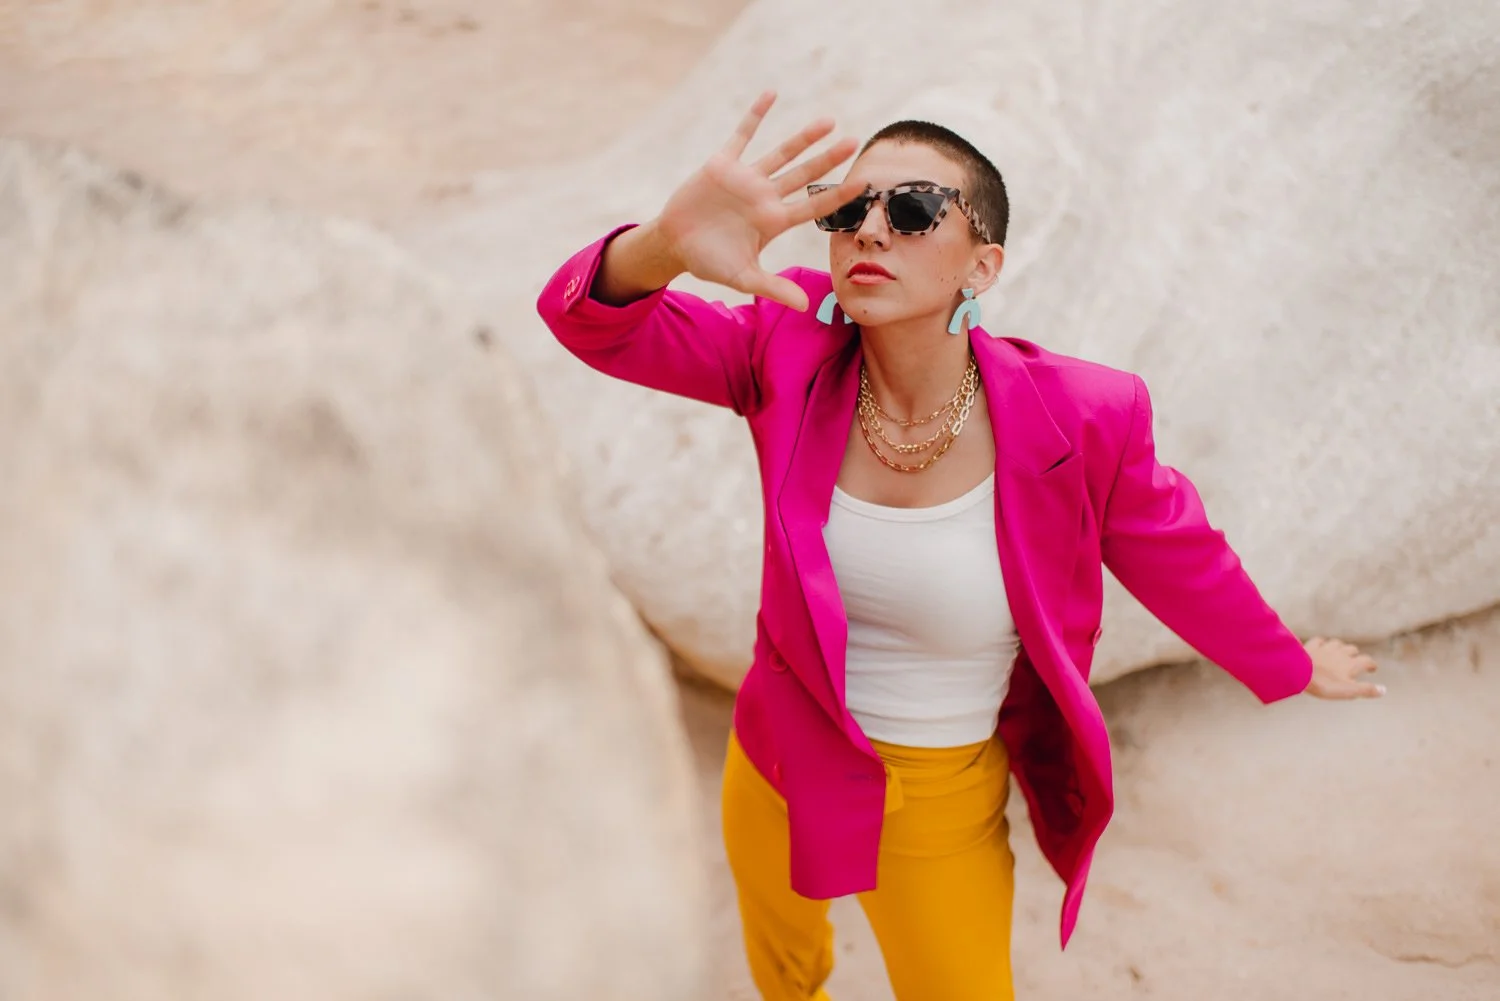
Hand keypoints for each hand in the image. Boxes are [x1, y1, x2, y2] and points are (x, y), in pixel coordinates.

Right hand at [650, 90, 865, 310]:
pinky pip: (742, 135)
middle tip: (854, 142)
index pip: (813, 207)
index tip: (864, 184)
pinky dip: (756, 116)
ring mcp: (746, 179)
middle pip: (804, 175)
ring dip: (803, 138)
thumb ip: (772, 288)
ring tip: (828, 121)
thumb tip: (804, 307)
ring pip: (781, 153)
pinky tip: (772, 94)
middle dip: (828, 159)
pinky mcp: (723, 165)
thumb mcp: (742, 277)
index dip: (838, 196)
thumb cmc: (710, 262)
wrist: (675, 244)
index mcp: (774, 222)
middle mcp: (765, 197)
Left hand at [1303, 636, 1384, 699]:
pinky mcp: (1311, 646)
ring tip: (1340, 652)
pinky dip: (1322, 643)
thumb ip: (1366, 690)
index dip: (1371, 665)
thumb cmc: (1325, 684)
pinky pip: (1319, 641)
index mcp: (1351, 664)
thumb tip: (1383, 690)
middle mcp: (1340, 653)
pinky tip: (1320, 645)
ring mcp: (1325, 648)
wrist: (1300, 672)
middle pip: (1352, 649)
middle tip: (1356, 660)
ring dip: (1340, 647)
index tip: (1372, 668)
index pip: (1366, 661)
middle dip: (1355, 654)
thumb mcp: (1348, 691)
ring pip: (1337, 643)